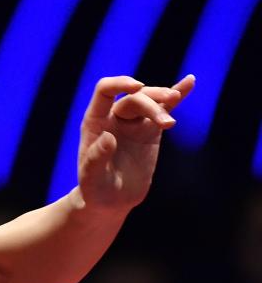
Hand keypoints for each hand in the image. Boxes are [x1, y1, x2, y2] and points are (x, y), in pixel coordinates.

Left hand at [76, 74, 194, 211]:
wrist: (110, 201)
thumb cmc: (95, 188)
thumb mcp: (92, 177)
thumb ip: (96, 157)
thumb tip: (108, 137)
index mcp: (94, 122)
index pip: (105, 91)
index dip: (120, 83)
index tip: (138, 86)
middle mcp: (113, 117)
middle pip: (134, 98)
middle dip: (151, 106)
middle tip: (167, 124)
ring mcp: (133, 122)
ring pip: (150, 100)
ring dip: (165, 102)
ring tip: (174, 121)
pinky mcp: (150, 131)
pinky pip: (164, 109)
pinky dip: (178, 95)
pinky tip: (190, 81)